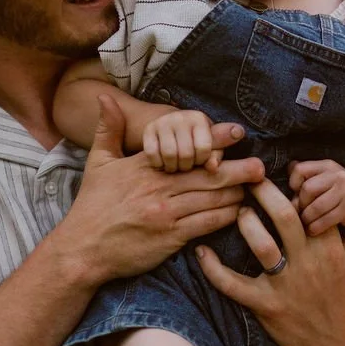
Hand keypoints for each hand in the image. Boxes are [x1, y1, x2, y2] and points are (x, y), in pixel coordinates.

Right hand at [58, 94, 263, 286]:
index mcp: (146, 167)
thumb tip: (104, 96)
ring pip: (212, 199)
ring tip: (256, 188)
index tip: (237, 132)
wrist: (83, 249)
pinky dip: (225, 217)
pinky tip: (239, 213)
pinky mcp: (171, 238)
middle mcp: (160, 188)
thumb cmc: (92, 206)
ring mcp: (167, 214)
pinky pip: (207, 224)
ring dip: (236, 194)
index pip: (186, 149)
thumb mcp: (97, 163)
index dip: (214, 140)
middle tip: (261, 166)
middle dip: (238, 170)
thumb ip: (107, 129)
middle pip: (208, 175)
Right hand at [142, 108, 225, 173]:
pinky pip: (152, 154)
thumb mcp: (209, 144)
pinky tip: (163, 162)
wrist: (171, 125)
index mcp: (199, 119)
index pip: (203, 148)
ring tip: (175, 166)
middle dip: (187, 166)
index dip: (202, 160)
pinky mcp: (148, 129)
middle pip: (185, 154)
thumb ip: (215, 156)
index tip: (199, 160)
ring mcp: (162, 122)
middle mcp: (180, 117)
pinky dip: (158, 163)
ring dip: (172, 167)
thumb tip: (213, 168)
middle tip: (186, 165)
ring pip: (169, 154)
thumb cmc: (195, 139)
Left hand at [194, 177, 344, 345]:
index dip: (295, 187)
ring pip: (261, 244)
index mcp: (329, 248)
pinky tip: (201, 251)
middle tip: (249, 178)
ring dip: (245, 222)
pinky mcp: (266, 305)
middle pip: (284, 216)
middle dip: (265, 192)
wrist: (337, 344)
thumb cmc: (343, 299)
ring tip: (238, 210)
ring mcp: (286, 285)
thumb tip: (341, 203)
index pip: (311, 207)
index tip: (282, 174)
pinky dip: (213, 268)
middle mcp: (308, 263)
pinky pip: (233, 284)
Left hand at [290, 159, 344, 234]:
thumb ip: (307, 176)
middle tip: (300, 213)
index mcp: (327, 166)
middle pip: (307, 189)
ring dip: (307, 219)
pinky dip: (316, 228)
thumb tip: (287, 173)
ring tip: (306, 223)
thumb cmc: (340, 189)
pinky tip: (314, 230)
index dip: (293, 183)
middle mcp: (337, 175)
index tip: (296, 193)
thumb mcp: (326, 176)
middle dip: (300, 204)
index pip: (300, 169)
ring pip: (315, 207)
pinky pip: (326, 221)